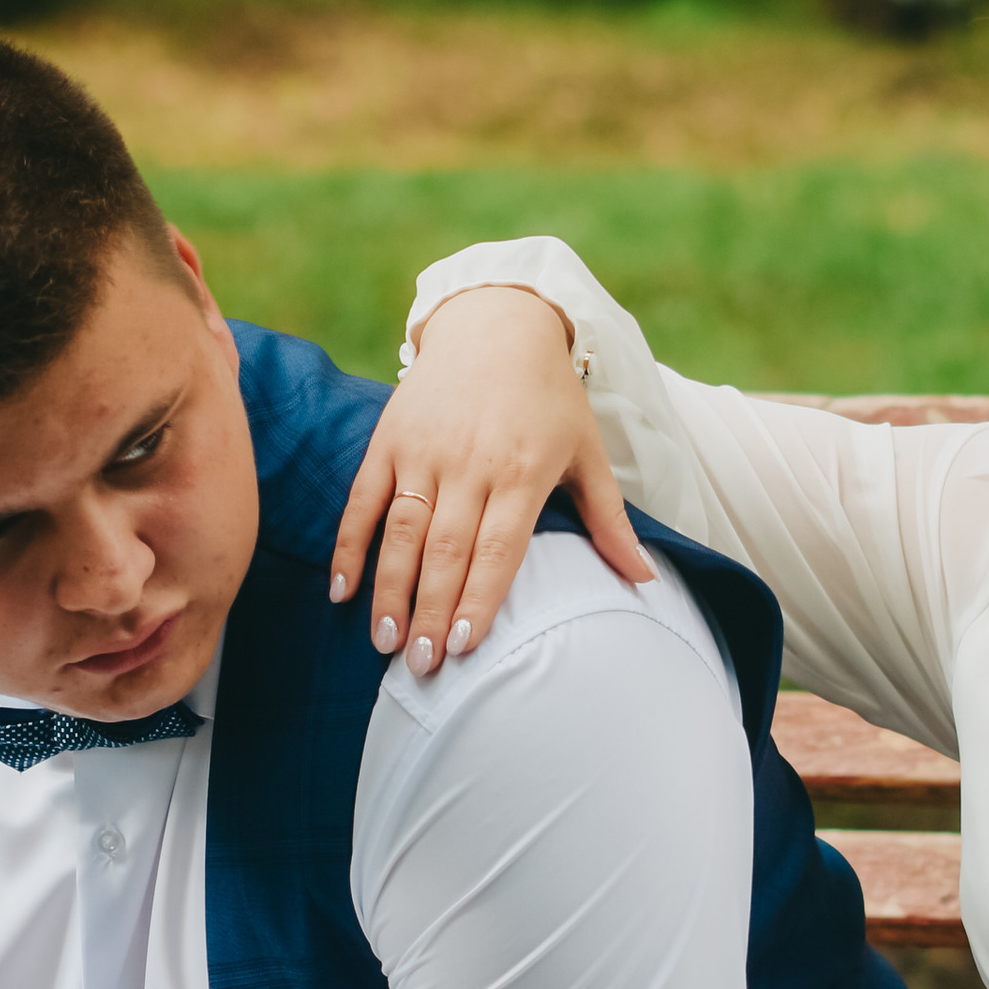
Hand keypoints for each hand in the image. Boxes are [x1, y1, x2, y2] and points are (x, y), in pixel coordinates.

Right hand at [331, 284, 650, 676]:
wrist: (496, 323)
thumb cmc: (549, 396)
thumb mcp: (588, 451)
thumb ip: (610, 520)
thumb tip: (646, 580)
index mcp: (522, 470)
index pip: (498, 549)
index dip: (480, 599)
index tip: (466, 647)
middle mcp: (470, 463)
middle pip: (447, 550)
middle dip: (432, 611)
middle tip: (421, 665)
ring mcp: (424, 451)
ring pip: (403, 531)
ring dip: (390, 589)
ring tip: (385, 641)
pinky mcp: (389, 439)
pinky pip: (363, 500)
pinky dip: (349, 545)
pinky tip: (342, 591)